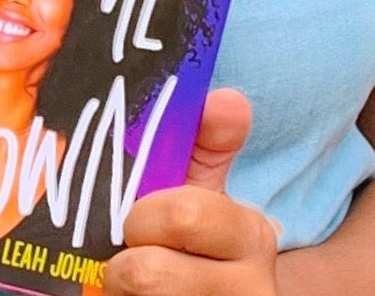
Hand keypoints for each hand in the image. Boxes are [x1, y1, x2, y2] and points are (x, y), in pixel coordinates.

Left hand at [106, 91, 278, 295]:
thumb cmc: (199, 252)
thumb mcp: (204, 198)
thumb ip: (206, 144)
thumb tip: (228, 97)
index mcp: (251, 235)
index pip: (183, 214)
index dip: (143, 217)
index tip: (138, 221)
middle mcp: (252, 291)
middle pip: (147, 272)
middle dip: (122, 264)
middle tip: (126, 262)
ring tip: (132, 293)